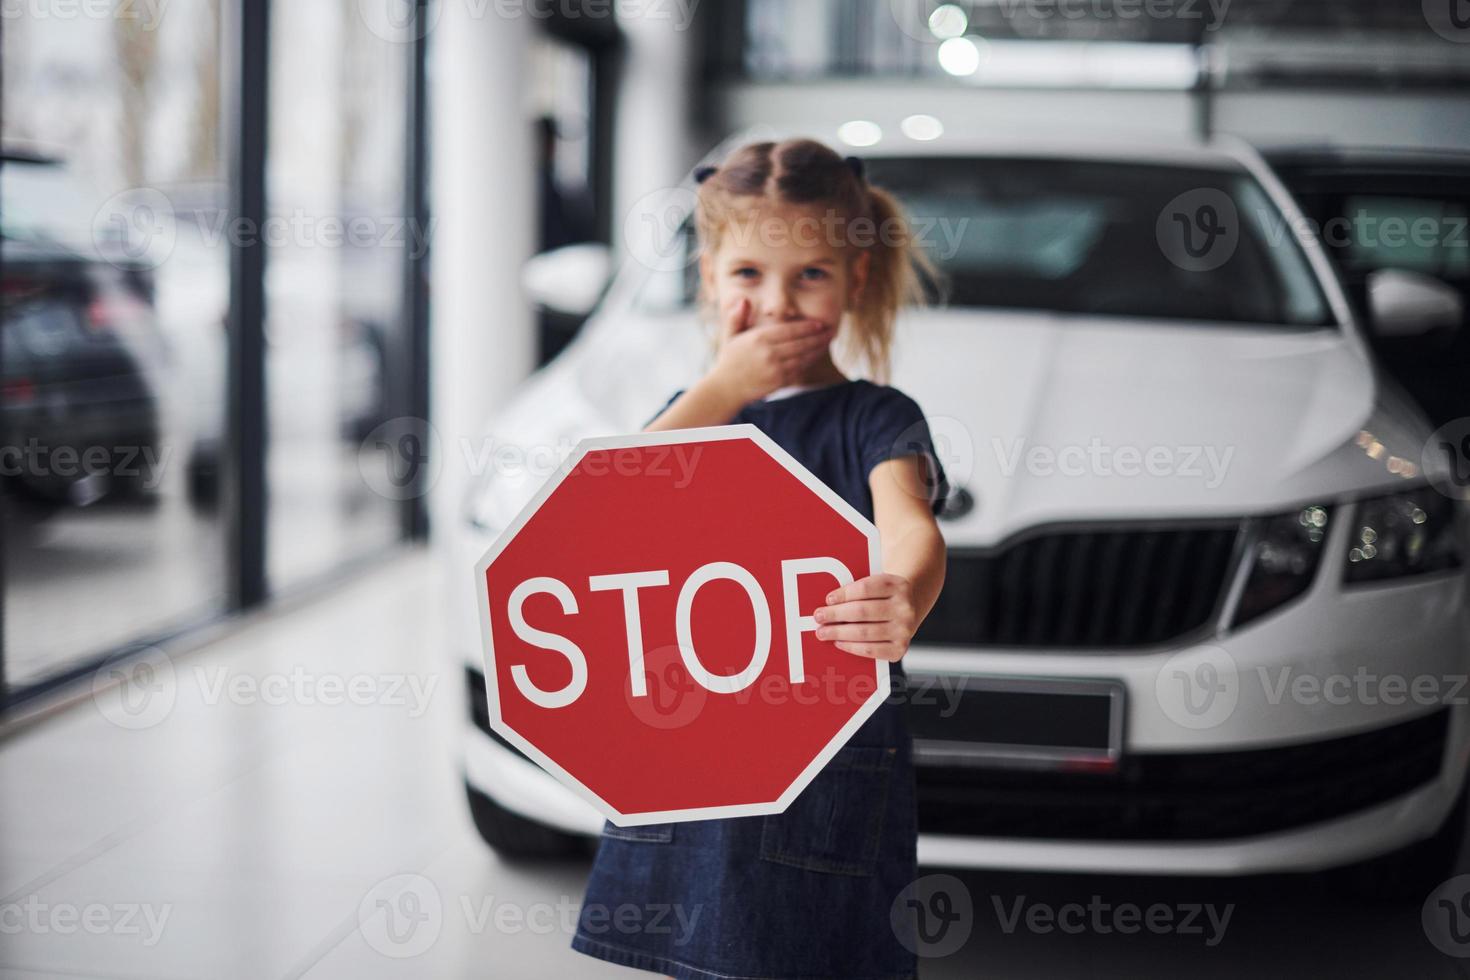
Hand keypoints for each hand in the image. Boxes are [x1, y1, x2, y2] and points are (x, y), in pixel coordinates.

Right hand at [709, 298, 835, 402]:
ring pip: (803, 356)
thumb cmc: (729, 360)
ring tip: (828, 341)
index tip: (819, 324)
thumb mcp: (729, 335)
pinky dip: (809, 362)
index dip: (807, 327)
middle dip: (818, 337)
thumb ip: (736, 316)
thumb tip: (742, 299)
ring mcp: (775, 368)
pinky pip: (799, 369)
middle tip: (831, 331)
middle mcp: (769, 353)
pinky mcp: (779, 381)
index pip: (789, 330)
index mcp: (759, 338)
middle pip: (801, 343)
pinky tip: (816, 355)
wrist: (726, 389)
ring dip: (818, 349)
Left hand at [812, 574, 916, 662]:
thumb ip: (858, 590)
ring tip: (823, 632)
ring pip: (864, 632)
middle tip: (819, 617)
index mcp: (898, 585)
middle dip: (836, 615)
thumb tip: (830, 603)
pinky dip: (851, 647)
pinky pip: (870, 649)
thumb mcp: (878, 585)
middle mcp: (904, 607)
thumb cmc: (885, 596)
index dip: (844, 594)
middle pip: (862, 611)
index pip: (865, 589)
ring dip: (838, 632)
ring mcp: (904, 629)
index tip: (828, 599)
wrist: (911, 607)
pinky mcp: (900, 648)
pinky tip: (839, 642)